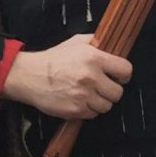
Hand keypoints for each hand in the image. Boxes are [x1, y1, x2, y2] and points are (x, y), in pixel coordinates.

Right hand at [3, 34, 131, 118]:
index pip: (125, 70)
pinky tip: (79, 100)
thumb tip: (111, 44)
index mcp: (94, 58)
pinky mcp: (75, 110)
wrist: (30, 76)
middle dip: (111, 90)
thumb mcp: (75, 42)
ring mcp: (83, 95)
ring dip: (100, 102)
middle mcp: (91, 77)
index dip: (123, 75)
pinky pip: (93, 114)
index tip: (119, 76)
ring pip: (106, 106)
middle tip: (102, 87)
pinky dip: (88, 110)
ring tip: (89, 94)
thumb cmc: (52, 60)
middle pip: (118, 93)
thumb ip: (95, 41)